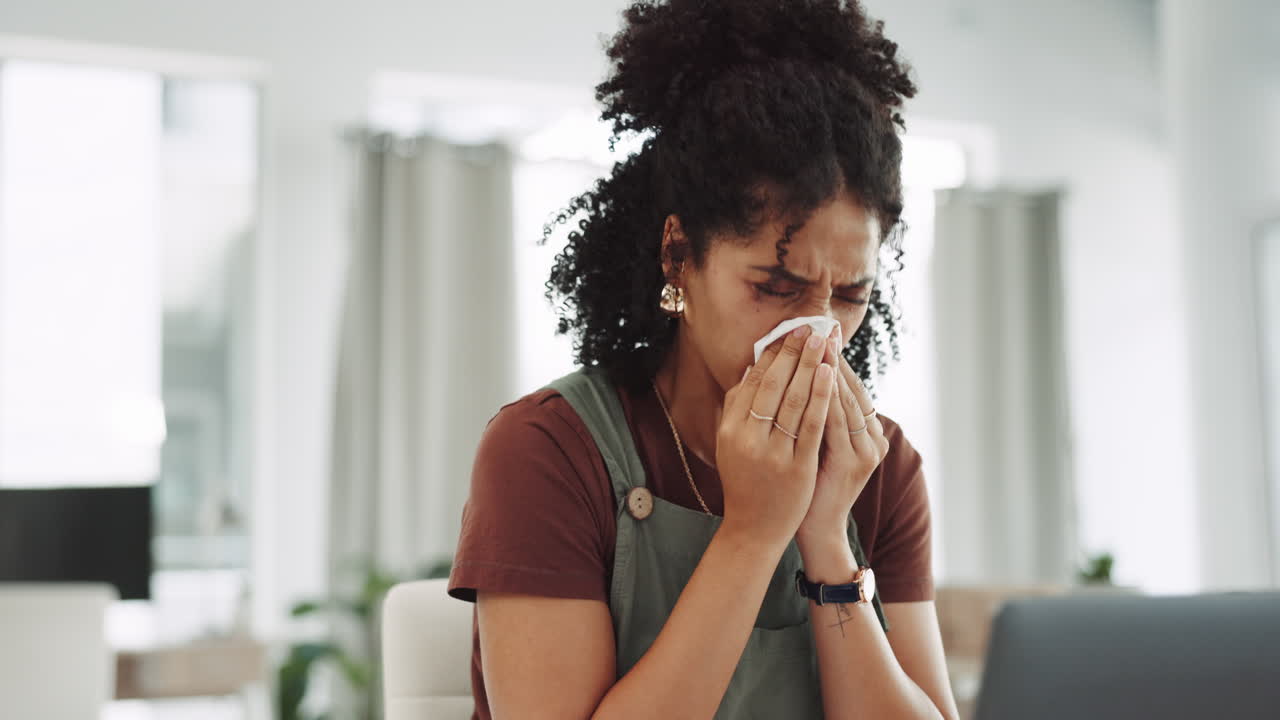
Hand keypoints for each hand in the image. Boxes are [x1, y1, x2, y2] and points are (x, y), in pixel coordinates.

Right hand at [714, 323, 835, 550]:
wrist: (754, 528)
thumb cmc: (745, 480)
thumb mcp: (730, 442)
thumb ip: (737, 407)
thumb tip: (753, 367)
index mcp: (730, 429)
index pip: (753, 381)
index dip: (772, 354)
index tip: (787, 333)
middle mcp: (748, 439)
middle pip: (773, 385)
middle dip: (793, 352)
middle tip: (808, 328)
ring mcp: (773, 454)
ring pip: (793, 400)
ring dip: (809, 366)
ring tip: (822, 342)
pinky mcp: (797, 467)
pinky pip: (811, 425)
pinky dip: (820, 396)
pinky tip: (828, 374)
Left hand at [795, 325, 890, 552]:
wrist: (814, 528)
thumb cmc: (808, 483)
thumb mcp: (814, 442)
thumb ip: (813, 413)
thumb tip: (795, 373)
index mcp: (865, 432)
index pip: (849, 386)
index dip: (835, 359)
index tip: (820, 331)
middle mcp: (871, 439)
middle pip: (851, 389)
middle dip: (833, 358)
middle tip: (821, 328)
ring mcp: (866, 452)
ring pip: (847, 402)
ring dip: (831, 373)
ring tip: (817, 346)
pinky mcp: (853, 463)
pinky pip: (838, 425)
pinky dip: (827, 400)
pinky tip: (816, 381)